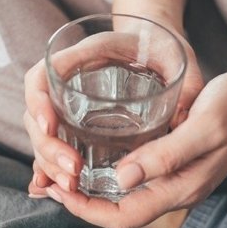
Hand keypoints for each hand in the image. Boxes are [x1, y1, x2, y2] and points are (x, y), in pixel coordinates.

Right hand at [24, 24, 203, 197]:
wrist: (156, 42)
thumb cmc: (166, 47)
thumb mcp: (179, 59)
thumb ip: (188, 85)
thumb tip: (182, 123)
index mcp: (91, 53)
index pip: (45, 72)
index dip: (39, 100)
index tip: (51, 126)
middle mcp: (73, 74)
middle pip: (38, 108)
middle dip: (46, 143)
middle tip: (71, 172)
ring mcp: (74, 95)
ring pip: (42, 127)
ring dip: (48, 159)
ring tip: (70, 185)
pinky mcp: (80, 112)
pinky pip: (56, 136)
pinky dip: (50, 161)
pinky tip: (54, 185)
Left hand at [35, 64, 226, 227]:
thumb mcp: (203, 126)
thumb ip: (167, 155)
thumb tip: (122, 179)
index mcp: (184, 185)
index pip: (126, 214)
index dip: (87, 209)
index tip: (57, 189)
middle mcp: (180, 187)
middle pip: (124, 211)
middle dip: (84, 203)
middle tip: (52, 181)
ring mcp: (181, 176)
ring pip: (130, 197)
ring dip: (96, 191)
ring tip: (67, 173)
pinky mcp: (181, 162)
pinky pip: (141, 180)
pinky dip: (114, 176)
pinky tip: (101, 159)